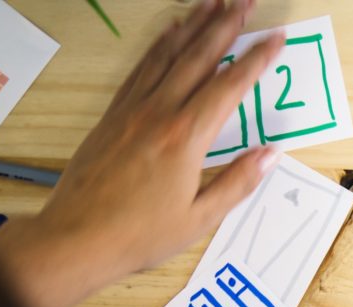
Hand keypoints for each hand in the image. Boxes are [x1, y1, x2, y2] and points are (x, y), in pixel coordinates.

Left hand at [0, 0, 283, 306]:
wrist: (77, 238)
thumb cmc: (140, 235)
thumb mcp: (200, 218)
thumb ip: (238, 182)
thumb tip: (271, 154)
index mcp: (186, 138)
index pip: (230, 87)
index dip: (256, 60)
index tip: (274, 38)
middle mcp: (159, 113)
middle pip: (199, 57)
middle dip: (226, 25)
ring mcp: (133, 110)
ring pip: (169, 55)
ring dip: (194, 25)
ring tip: (213, 1)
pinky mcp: (114, 115)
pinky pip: (142, 69)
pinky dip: (160, 45)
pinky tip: (171, 32)